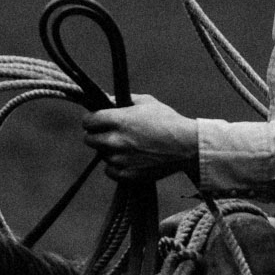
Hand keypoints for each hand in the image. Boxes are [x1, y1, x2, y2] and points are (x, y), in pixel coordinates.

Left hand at [81, 94, 198, 183]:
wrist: (186, 146)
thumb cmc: (168, 121)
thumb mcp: (146, 102)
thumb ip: (123, 100)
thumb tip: (107, 100)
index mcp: (118, 120)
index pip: (88, 121)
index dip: (90, 120)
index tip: (96, 121)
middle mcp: (115, 140)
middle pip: (89, 140)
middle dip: (96, 135)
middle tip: (108, 134)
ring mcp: (120, 159)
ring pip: (102, 155)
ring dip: (109, 151)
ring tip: (127, 146)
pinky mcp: (127, 175)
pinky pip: (109, 171)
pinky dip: (116, 166)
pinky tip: (129, 159)